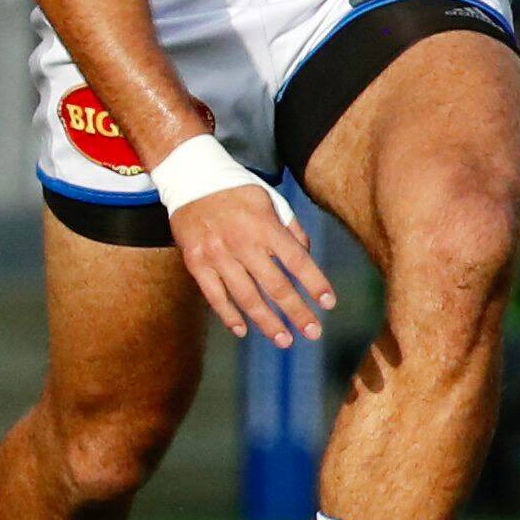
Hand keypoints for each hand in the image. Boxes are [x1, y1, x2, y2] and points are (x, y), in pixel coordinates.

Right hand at [176, 182, 333, 347]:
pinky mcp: (196, 262)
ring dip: (267, 321)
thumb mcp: (271, 200)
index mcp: (266, 227)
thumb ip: (291, 229)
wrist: (191, 178)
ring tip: (284, 340)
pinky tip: (243, 330)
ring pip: (246, 296)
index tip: (329, 304)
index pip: (297, 261)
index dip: (315, 284)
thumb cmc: (238, 191)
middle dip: (296, 312)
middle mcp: (243, 243)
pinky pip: (214, 295)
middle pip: (275, 285)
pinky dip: (228, 315)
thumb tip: (307, 256)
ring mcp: (218, 255)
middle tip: (312, 333)